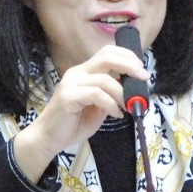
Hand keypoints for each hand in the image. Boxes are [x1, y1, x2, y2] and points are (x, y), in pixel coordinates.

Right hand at [12, 44, 147, 182]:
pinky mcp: (69, 96)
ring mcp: (71, 83)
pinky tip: (116, 114)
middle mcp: (77, 73)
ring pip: (104, 79)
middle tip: (143, 77)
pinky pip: (97, 94)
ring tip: (127, 107)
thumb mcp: (98, 107)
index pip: (107, 52)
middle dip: (129, 65)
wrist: (49, 138)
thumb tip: (131, 89)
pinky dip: (111, 104)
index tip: (141, 69)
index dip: (127, 56)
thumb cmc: (72, 124)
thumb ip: (110, 95)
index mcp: (84, 72)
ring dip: (122, 93)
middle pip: (107, 57)